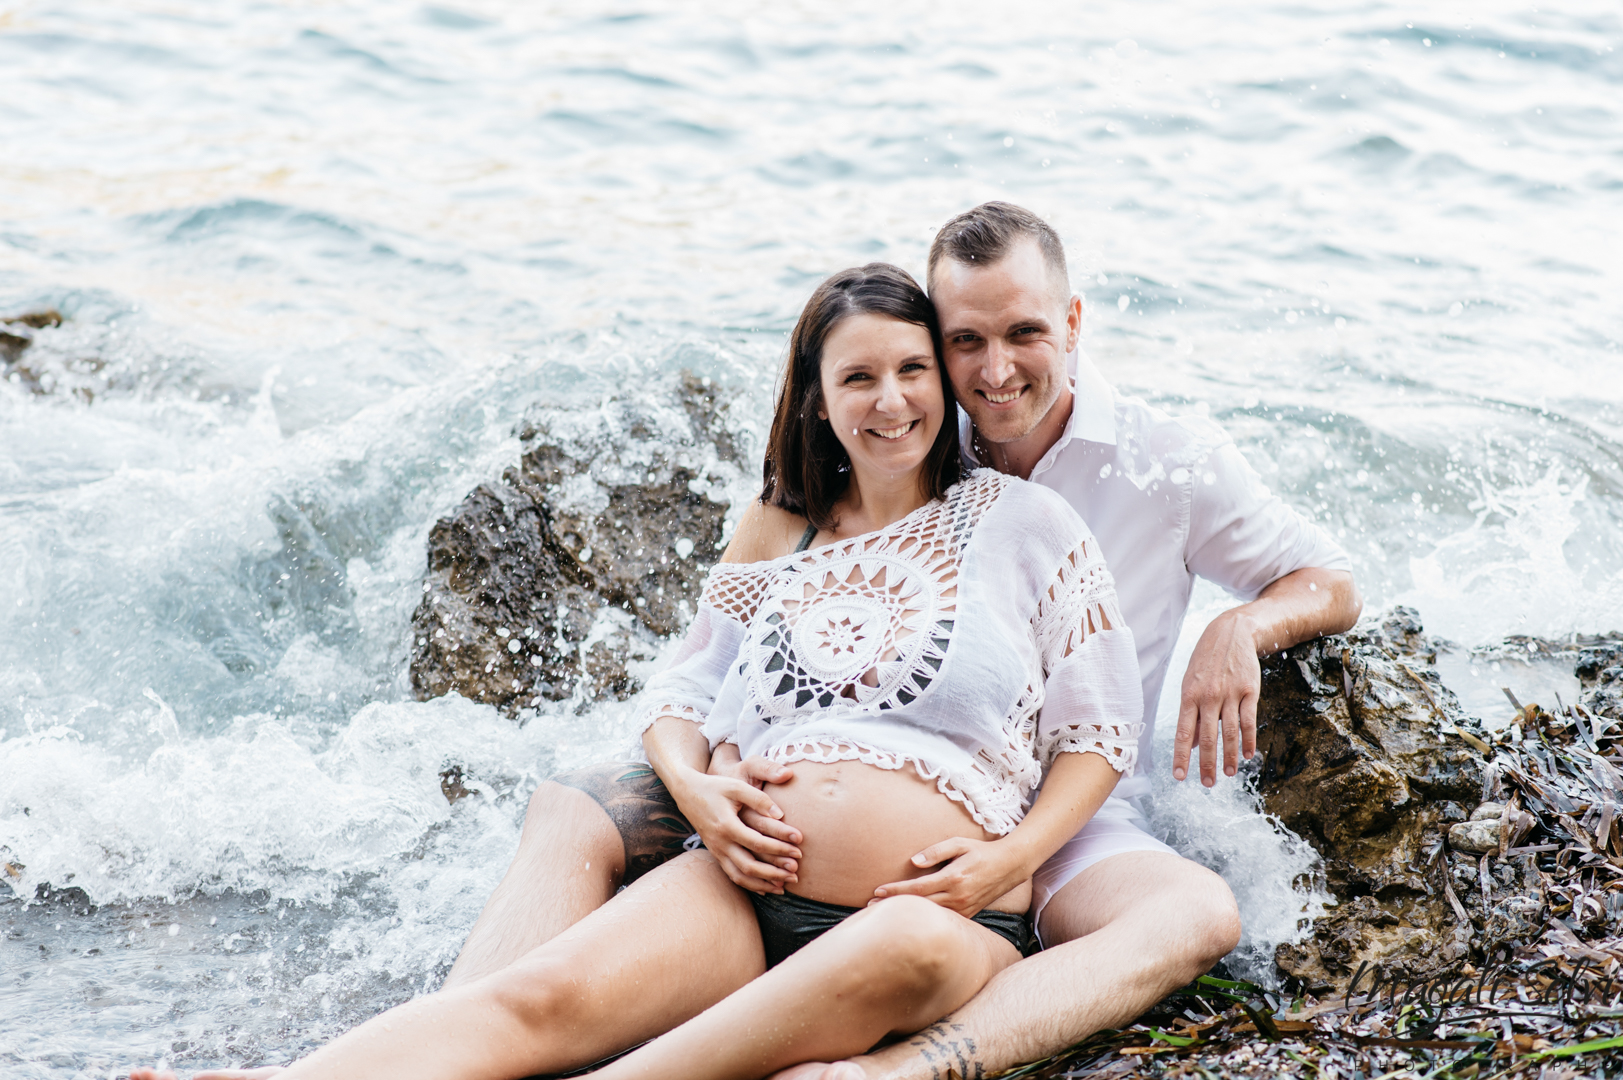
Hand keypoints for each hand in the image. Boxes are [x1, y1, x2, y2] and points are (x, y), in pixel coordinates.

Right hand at [670, 763, 802, 894]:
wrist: (688, 793)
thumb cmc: (716, 787)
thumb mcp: (737, 787)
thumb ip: (759, 799)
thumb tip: (781, 815)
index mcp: (726, 825)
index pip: (757, 842)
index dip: (779, 846)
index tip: (799, 846)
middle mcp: (720, 843)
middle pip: (749, 866)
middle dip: (775, 871)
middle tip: (796, 872)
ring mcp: (717, 851)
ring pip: (741, 876)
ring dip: (764, 883)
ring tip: (785, 886)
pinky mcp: (717, 854)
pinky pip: (733, 875)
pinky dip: (750, 884)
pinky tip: (767, 887)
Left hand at [869, 836, 1027, 917]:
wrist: (1009, 866)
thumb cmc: (981, 851)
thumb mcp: (959, 843)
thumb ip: (935, 851)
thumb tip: (913, 862)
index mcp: (953, 878)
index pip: (917, 888)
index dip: (895, 891)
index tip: (876, 891)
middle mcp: (958, 897)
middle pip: (919, 906)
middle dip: (894, 906)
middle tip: (870, 906)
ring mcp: (963, 909)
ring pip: (929, 915)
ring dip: (906, 913)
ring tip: (884, 912)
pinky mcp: (967, 915)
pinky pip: (942, 919)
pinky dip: (924, 918)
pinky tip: (910, 917)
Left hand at [1174, 608, 1260, 785]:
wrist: (1231, 633)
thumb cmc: (1205, 662)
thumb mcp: (1190, 683)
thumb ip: (1189, 713)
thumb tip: (1189, 743)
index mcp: (1188, 696)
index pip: (1182, 732)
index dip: (1181, 756)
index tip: (1180, 777)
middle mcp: (1208, 697)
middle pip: (1207, 737)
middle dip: (1206, 764)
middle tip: (1207, 784)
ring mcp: (1230, 694)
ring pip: (1229, 732)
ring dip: (1229, 757)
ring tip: (1228, 774)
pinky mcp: (1250, 691)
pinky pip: (1248, 720)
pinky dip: (1248, 740)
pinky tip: (1247, 755)